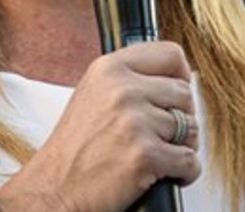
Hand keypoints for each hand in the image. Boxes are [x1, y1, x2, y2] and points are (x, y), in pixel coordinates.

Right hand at [0, 42, 200, 211]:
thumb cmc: (74, 149)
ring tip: (156, 155)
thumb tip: (177, 78)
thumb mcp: (93, 94)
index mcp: (109, 69)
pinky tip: (162, 174)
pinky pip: (190, 161)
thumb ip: (130, 80)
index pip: (171, 55)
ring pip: (191, 128)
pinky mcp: (145, 155)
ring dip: (181, 147)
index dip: (180, 77)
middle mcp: (122, 89)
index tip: (174, 95)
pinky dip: (184, 174)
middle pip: (185, 93)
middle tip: (161, 135)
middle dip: (181, 118)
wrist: (53, 190)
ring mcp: (134, 121)